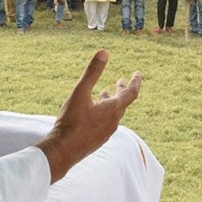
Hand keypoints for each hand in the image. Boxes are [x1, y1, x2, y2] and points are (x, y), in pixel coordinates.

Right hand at [35, 50, 141, 182]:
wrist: (63, 150)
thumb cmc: (71, 122)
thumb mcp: (80, 93)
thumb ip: (92, 72)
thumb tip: (104, 52)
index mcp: (113, 109)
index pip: (131, 93)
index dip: (135, 81)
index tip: (138, 73)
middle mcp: (113, 121)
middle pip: (123, 103)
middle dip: (122, 90)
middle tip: (120, 81)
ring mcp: (106, 132)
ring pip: (114, 113)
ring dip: (111, 101)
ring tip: (104, 93)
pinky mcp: (98, 139)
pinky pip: (106, 122)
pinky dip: (104, 112)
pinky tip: (93, 111)